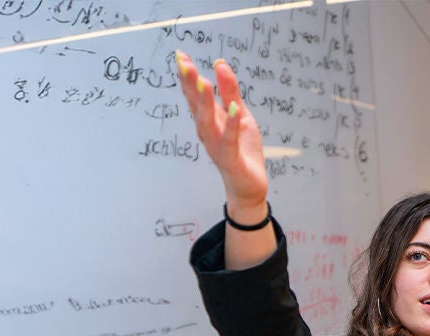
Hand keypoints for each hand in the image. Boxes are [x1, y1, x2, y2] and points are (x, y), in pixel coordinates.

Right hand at [173, 51, 267, 216]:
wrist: (248, 187)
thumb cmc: (242, 150)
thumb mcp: (240, 115)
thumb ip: (230, 92)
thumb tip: (220, 64)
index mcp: (209, 120)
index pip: (195, 95)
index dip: (188, 76)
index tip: (180, 55)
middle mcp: (207, 132)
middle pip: (196, 106)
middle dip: (190, 84)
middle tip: (184, 63)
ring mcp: (217, 146)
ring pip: (207, 122)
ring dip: (205, 102)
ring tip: (203, 82)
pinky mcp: (230, 159)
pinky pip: (229, 141)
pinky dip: (230, 126)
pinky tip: (232, 110)